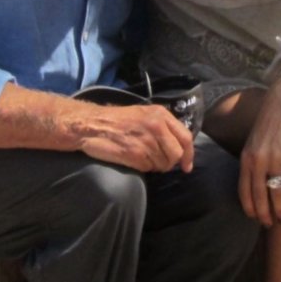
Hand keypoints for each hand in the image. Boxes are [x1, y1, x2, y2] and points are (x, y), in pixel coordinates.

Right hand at [78, 101, 194, 173]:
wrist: (92, 124)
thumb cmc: (117, 120)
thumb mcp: (143, 113)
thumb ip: (162, 125)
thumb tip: (178, 146)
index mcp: (160, 114)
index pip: (185, 137)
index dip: (189, 154)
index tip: (186, 166)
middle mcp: (156, 126)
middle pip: (176, 154)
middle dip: (170, 163)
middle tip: (158, 162)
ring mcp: (146, 140)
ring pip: (163, 164)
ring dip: (155, 166)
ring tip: (141, 157)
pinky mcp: (135, 154)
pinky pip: (149, 168)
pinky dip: (143, 167)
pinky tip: (133, 159)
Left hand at [238, 81, 280, 225]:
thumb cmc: (269, 124)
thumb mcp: (253, 142)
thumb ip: (252, 162)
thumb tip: (254, 184)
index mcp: (247, 158)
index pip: (244, 190)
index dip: (249, 206)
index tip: (254, 217)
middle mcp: (259, 160)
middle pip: (260, 195)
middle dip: (264, 213)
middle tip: (269, 224)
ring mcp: (276, 158)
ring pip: (277, 192)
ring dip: (280, 209)